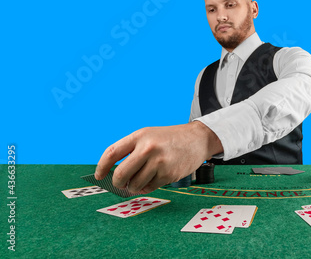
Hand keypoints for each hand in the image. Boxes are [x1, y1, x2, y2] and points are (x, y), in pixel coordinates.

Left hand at [94, 121, 222, 193]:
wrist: (197, 139)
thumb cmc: (169, 139)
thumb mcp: (149, 136)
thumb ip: (132, 151)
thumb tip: (115, 176)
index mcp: (139, 136)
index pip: (112, 153)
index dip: (102, 167)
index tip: (99, 176)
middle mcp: (148, 148)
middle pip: (120, 174)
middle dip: (117, 183)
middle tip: (120, 184)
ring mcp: (159, 162)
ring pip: (135, 184)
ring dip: (134, 186)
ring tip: (142, 179)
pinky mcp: (168, 174)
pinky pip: (150, 188)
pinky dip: (148, 187)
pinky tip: (154, 179)